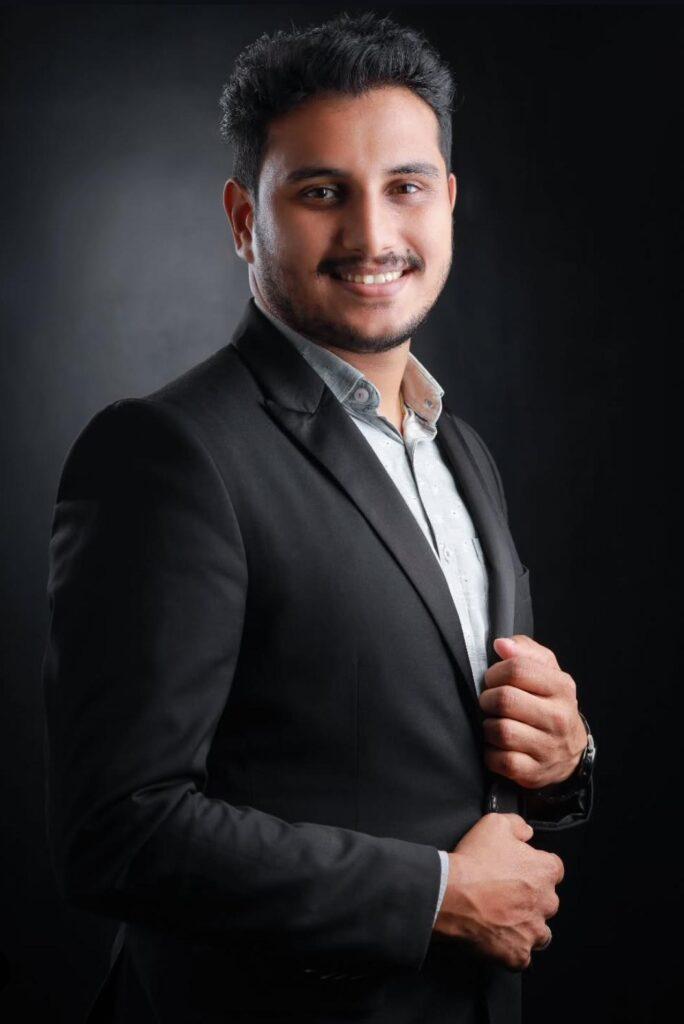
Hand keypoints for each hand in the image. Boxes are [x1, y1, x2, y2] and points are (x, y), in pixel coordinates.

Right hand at [433, 813, 563, 969]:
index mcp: (544, 872)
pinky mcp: (519, 954)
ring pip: (539, 931)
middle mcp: (546, 903)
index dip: (535, 867)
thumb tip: (526, 832)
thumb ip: (517, 824)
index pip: (553, 869)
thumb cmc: (473, 863)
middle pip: (547, 901)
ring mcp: (533, 931)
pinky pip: (521, 955)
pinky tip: (496, 937)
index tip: (519, 869)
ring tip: (502, 918)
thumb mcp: (494, 824)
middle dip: (530, 898)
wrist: (451, 894)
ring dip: (526, 925)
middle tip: (504, 892)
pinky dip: (511, 949)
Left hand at [479, 635, 587, 789]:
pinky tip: (496, 746)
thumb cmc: (549, 704)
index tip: (493, 679)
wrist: (570, 750)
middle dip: (488, 699)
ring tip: (495, 723)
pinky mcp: (534, 772)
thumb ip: (524, 650)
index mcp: (561, 687)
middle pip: (505, 700)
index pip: (518, 669)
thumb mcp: (546, 671)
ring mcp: (548, 748)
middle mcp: (558, 718)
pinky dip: (490, 753)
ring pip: (500, 731)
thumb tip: (501, 644)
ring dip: (488, 726)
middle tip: (490, 702)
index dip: (495, 672)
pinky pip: (500, 760)